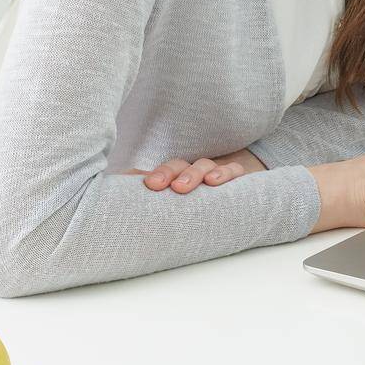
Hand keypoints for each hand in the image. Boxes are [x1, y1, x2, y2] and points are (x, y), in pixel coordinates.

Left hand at [123, 147, 267, 192]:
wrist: (242, 190)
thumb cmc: (202, 196)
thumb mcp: (177, 195)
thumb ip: (150, 199)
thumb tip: (121, 194)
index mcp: (178, 175)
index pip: (162, 171)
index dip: (154, 175)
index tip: (147, 185)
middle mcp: (195, 170)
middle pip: (180, 165)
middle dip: (169, 173)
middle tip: (157, 186)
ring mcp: (217, 171)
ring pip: (204, 165)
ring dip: (194, 173)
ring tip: (184, 187)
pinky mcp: (238, 175)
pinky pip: (233, 170)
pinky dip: (225, 173)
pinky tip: (215, 182)